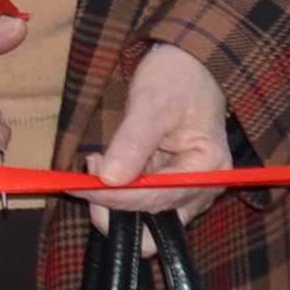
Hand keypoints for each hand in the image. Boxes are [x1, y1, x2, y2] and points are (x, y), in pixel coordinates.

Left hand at [85, 42, 231, 225]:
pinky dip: (119, 192)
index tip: (80, 188)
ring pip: (145, 220)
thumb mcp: (153, 103)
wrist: (188, 63)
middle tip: (89, 176)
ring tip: (97, 166)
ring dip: (114, 202)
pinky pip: (142, 203)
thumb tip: (108, 179)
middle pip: (154, 226)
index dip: (115, 198)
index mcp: (208, 170)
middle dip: (116, 209)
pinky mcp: (169, 185)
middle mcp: (200, 189)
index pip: (157, 200)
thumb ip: (132, 142)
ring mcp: (185, 190)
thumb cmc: (177, 77)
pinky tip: (105, 167)